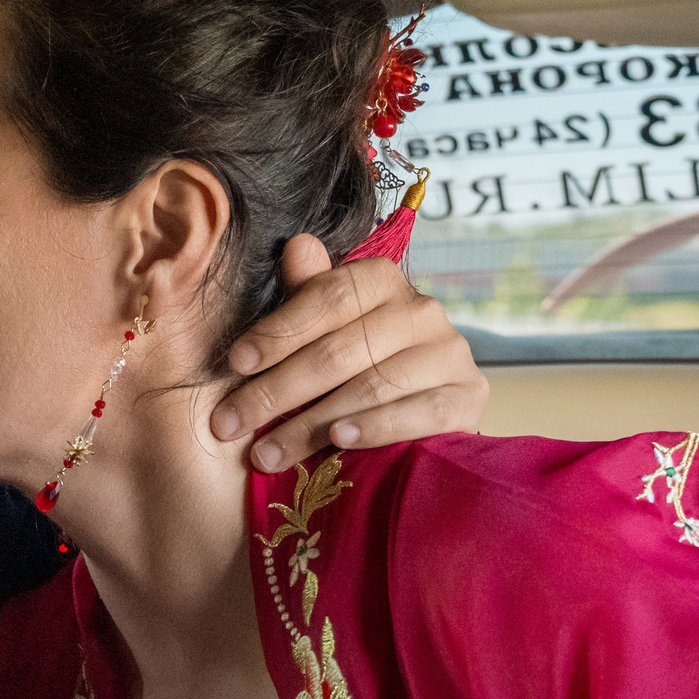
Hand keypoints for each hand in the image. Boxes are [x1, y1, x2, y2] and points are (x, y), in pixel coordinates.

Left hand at [210, 235, 489, 470]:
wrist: (420, 416)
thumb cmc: (354, 369)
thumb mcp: (323, 330)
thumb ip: (308, 294)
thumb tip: (296, 245)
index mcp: (381, 281)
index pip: (327, 298)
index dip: (277, 330)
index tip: (235, 362)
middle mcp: (421, 310)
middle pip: (339, 350)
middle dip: (275, 391)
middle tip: (229, 424)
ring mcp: (450, 353)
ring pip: (371, 386)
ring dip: (309, 423)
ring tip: (265, 453)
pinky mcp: (469, 397)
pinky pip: (420, 412)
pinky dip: (377, 427)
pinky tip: (339, 440)